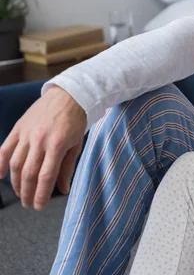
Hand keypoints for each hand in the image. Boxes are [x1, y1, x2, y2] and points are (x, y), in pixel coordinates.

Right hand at [0, 85, 86, 210]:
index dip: (41, 194)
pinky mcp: (18, 128)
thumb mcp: (76, 145)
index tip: (39, 206)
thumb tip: (63, 189)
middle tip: (29, 204)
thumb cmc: (76, 121)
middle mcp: (39, 140)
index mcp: (56, 145)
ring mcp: (26, 134)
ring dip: (16, 183)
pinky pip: (5, 148)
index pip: (45, 176)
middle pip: (28, 173)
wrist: (68, 95)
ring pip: (15, 164)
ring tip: (21, 194)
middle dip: (28, 193)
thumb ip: (67, 168)